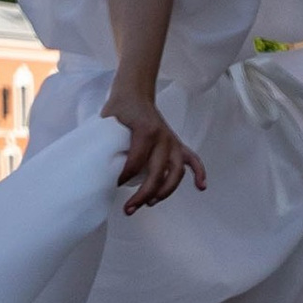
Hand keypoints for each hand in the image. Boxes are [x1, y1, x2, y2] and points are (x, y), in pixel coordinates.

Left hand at [104, 88, 206, 214]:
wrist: (135, 93)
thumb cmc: (120, 109)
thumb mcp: (108, 122)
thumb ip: (107, 143)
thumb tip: (101, 171)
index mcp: (146, 131)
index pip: (136, 163)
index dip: (124, 178)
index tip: (114, 185)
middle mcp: (163, 137)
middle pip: (157, 173)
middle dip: (143, 195)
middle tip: (129, 208)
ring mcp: (172, 141)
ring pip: (176, 172)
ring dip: (165, 191)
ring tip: (150, 203)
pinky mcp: (177, 143)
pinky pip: (193, 159)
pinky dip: (199, 173)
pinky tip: (201, 187)